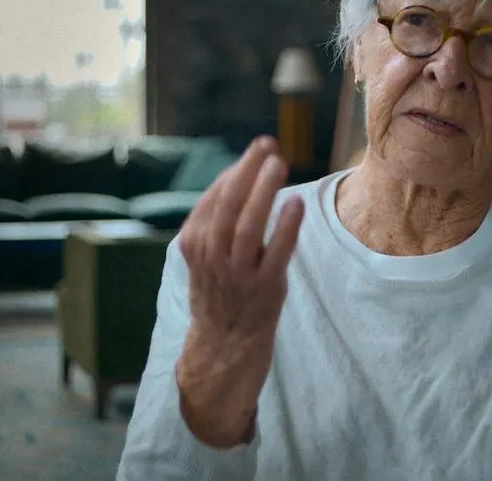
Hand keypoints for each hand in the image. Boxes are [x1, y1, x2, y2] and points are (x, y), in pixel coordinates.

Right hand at [175, 136, 304, 445]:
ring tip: (278, 164)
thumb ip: (218, 219)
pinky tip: (296, 204)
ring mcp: (237, 273)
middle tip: (267, 146)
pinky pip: (275, 254)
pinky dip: (285, 228)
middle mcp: (212, 256)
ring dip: (263, 192)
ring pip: (248, 226)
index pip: (214, 197)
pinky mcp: (264, 288)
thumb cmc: (221, 289)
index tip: (258, 149)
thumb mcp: (207, 253)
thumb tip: (241, 173)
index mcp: (195, 242)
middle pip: (228, 206)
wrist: (224, 345)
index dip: (236, 170)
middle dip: (247, 172)